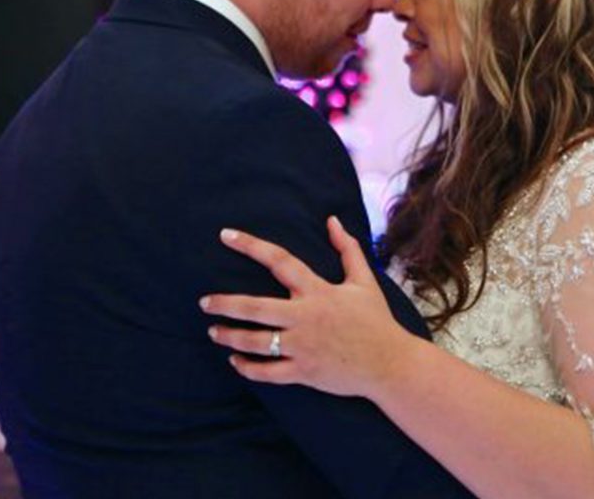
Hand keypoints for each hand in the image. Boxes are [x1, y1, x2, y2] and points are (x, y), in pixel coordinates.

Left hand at [200, 216, 419, 398]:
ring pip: (254, 342)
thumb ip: (347, 249)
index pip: (279, 260)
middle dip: (224, 304)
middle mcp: (305, 317)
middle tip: (204, 302)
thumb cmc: (376, 320)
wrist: (389, 363)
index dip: (251, 245)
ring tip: (214, 332)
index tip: (226, 235)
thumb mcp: (364, 281)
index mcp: (318, 291)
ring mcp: (302, 346)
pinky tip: (235, 361)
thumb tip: (333, 221)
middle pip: (254, 307)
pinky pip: (267, 372)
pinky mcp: (303, 371)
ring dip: (229, 336)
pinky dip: (247, 368)